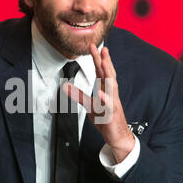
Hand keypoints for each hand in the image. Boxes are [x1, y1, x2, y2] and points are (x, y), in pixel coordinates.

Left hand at [64, 43, 134, 162]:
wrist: (117, 136)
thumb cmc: (105, 119)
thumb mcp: (89, 106)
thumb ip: (79, 95)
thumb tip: (65, 86)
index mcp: (105, 90)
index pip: (101, 71)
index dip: (97, 59)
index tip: (93, 46)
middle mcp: (111, 93)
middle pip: (107, 74)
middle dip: (104, 60)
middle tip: (100, 47)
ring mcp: (113, 102)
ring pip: (111, 85)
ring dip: (108, 73)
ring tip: (104, 62)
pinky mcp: (112, 113)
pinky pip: (109, 105)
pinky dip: (105, 98)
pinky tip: (100, 92)